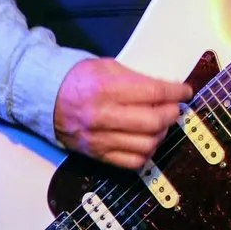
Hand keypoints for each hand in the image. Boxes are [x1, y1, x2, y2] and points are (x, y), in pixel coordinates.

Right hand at [52, 57, 193, 167]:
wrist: (45, 98)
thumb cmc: (79, 78)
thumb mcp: (107, 67)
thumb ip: (137, 79)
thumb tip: (166, 90)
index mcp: (106, 88)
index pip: (153, 93)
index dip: (175, 92)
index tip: (186, 91)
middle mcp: (103, 116)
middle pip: (152, 122)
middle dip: (171, 114)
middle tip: (173, 107)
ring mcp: (100, 138)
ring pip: (146, 145)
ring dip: (161, 134)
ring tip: (160, 124)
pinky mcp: (97, 154)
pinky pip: (132, 162)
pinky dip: (146, 152)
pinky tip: (147, 140)